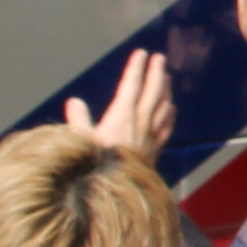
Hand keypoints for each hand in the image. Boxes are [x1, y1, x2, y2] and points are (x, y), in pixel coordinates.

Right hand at [67, 45, 176, 159]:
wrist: (119, 193)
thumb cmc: (98, 166)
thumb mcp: (81, 141)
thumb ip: (78, 120)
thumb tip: (74, 102)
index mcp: (122, 115)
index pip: (131, 85)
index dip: (136, 68)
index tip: (141, 53)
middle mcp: (140, 122)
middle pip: (152, 91)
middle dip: (156, 73)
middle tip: (160, 58)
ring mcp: (150, 135)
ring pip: (163, 106)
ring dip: (165, 90)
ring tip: (167, 77)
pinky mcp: (155, 150)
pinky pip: (166, 127)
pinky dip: (170, 114)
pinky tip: (172, 109)